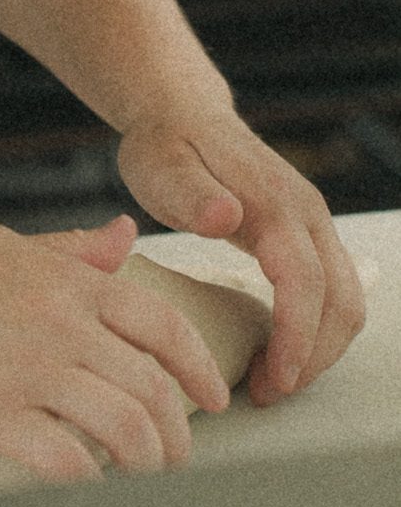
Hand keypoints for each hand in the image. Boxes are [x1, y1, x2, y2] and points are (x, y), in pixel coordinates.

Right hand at [0, 213, 228, 482]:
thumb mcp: (8, 244)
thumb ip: (72, 249)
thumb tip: (125, 235)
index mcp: (68, 281)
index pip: (164, 325)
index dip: (199, 369)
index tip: (211, 399)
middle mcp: (60, 321)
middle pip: (155, 388)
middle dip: (177, 435)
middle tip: (175, 458)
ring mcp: (28, 367)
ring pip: (126, 429)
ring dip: (144, 464)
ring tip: (138, 477)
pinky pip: (67, 460)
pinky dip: (87, 479)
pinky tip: (82, 479)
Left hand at [117, 101, 367, 405]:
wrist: (181, 113)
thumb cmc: (166, 144)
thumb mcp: (161, 166)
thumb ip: (191, 194)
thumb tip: (227, 218)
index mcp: (274, 200)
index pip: (305, 280)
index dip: (297, 337)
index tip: (276, 380)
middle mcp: (307, 212)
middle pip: (339, 300)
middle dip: (312, 356)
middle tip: (265, 392)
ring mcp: (313, 224)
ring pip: (345, 300)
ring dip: (319, 348)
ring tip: (270, 379)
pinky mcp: (307, 236)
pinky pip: (332, 292)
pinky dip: (317, 330)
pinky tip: (280, 349)